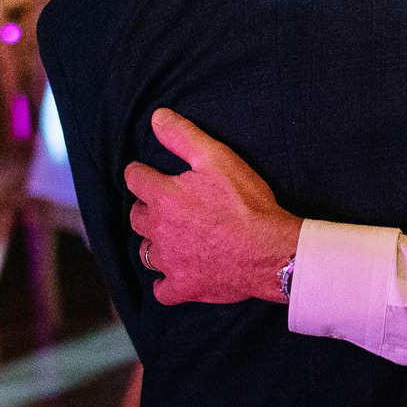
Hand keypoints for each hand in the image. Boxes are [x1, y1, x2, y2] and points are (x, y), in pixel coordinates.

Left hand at [125, 108, 301, 305]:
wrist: (272, 251)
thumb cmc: (248, 204)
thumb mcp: (218, 159)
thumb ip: (183, 137)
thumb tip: (157, 118)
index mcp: (164, 196)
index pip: (134, 178)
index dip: (143, 173)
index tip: (150, 173)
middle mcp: (159, 230)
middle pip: (136, 216)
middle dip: (147, 207)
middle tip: (167, 204)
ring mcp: (169, 262)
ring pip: (146, 251)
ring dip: (156, 242)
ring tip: (174, 236)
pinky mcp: (183, 287)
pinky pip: (161, 289)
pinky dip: (166, 282)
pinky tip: (177, 271)